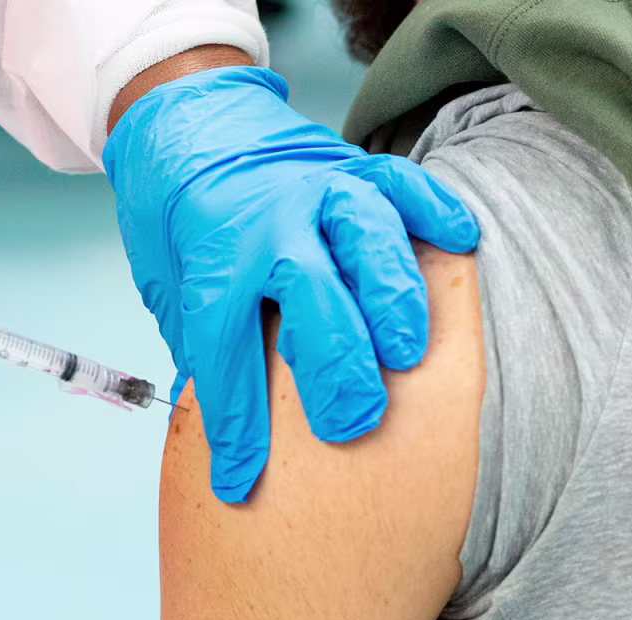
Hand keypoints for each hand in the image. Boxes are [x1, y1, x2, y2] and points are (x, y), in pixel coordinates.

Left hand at [104, 66, 477, 502]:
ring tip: (407, 352)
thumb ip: (205, 345)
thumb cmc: (180, 224)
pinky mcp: (352, 167)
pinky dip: (434, 211)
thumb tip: (232, 428)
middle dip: (334, 366)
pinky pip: (403, 183)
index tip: (240, 483)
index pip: (221, 351)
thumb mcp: (171, 289)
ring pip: (366, 239)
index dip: (233, 425)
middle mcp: (268, 224)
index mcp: (212, 261)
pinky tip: (459, 241)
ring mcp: (315, 191)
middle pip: (309, 296)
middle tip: (351, 424)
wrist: (183, 125)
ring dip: (392, 298)